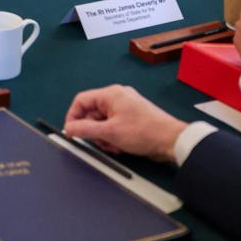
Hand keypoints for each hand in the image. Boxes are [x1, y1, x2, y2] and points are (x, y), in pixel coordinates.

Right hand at [63, 85, 186, 162]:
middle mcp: (117, 97)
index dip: (73, 116)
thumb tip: (68, 128)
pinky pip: (113, 126)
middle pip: (92, 113)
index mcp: (111, 94)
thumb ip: (85, 129)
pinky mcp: (132, 118)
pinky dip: (113, 137)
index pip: (81, 100)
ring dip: (104, 137)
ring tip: (114, 146)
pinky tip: (121, 147)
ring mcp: (125, 108)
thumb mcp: (110, 132)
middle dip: (93, 131)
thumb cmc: (142, 132)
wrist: (171, 141)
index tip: (72, 132)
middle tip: (100, 143)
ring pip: (102, 122)